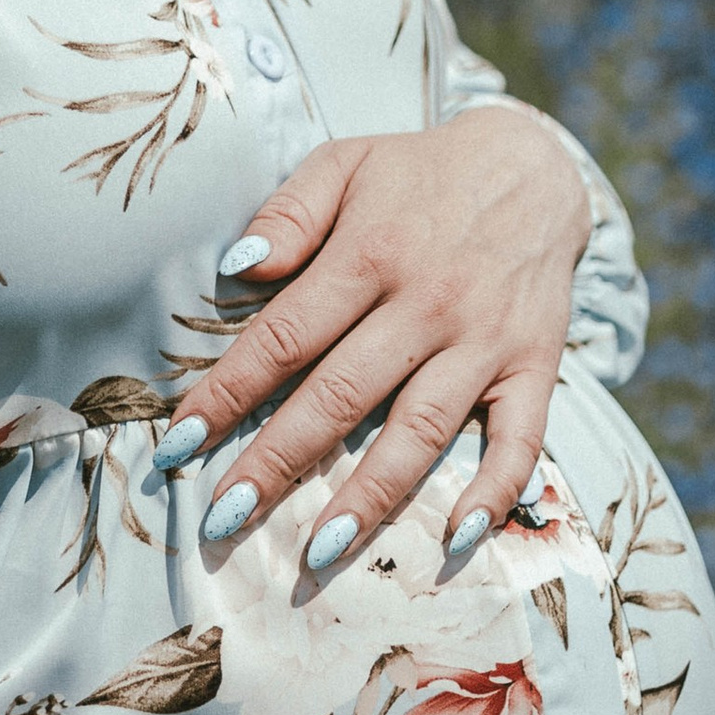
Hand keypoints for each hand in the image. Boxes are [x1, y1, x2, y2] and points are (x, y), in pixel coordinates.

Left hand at [163, 107, 590, 562]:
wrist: (536, 164)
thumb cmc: (422, 173)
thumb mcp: (346, 163)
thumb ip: (289, 213)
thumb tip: (238, 268)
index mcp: (370, 254)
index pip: (283, 338)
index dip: (227, 395)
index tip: (177, 446)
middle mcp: (427, 304)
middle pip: (341, 397)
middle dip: (278, 464)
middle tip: (224, 520)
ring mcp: (484, 341)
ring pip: (421, 431)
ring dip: (370, 497)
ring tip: (318, 551)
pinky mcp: (535, 365)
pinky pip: (521, 438)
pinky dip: (495, 490)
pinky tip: (455, 537)